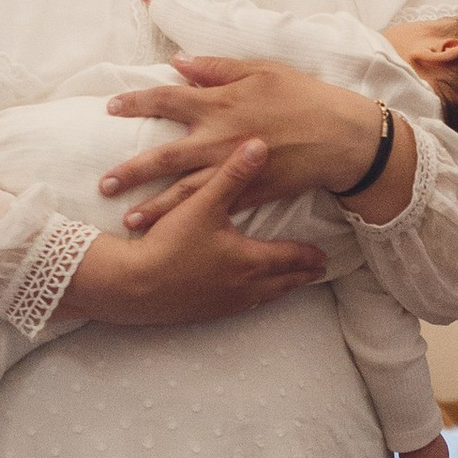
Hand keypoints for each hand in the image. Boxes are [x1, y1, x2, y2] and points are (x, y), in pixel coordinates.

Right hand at [62, 144, 327, 327]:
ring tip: (289, 285)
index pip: (290, 257)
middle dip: (301, 276)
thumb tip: (260, 144)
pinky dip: (253, 300)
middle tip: (317, 272)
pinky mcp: (205, 313)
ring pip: (263, 297)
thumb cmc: (170, 243)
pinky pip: (240, 307)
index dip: (308, 255)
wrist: (133, 286)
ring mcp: (225, 303)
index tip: (324, 256)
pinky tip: (246, 298)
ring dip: (279, 289)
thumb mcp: (202, 202)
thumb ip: (233, 174)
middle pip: (282, 282)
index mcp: (250, 259)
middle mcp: (244, 285)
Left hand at [101, 59, 392, 215]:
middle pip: (165, 157)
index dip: (136, 102)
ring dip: (155, 207)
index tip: (110, 108)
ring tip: (129, 220)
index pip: (166, 100)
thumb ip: (216, 67)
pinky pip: (215, 208)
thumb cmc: (303, 96)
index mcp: (220, 102)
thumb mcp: (261, 69)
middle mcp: (219, 138)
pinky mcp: (252, 192)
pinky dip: (193, 220)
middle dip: (132, 171)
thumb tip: (178, 62)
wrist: (340, 135)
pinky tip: (175, 231)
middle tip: (104, 183)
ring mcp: (234, 170)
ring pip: (185, 192)